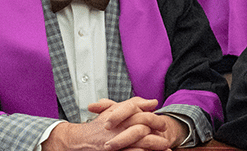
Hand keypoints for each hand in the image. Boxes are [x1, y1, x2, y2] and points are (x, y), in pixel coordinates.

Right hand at [44, 97, 172, 150]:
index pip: (142, 116)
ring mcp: (117, 142)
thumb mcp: (115, 110)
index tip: (163, 125)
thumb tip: (153, 102)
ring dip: (153, 147)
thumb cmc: (100, 125)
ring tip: (165, 149)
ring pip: (140, 144)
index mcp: (121, 116)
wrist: (80, 140)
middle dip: (157, 136)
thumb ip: (134, 103)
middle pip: (143, 130)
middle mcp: (119, 129)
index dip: (155, 121)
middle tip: (166, 140)